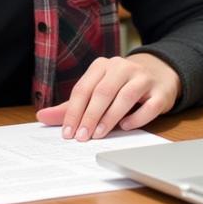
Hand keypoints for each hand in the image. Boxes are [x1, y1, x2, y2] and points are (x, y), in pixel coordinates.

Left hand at [36, 53, 179, 140]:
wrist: (159, 74)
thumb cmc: (120, 87)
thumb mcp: (95, 92)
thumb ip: (70, 106)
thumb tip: (41, 117)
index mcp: (102, 66)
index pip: (83, 89)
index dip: (73, 112)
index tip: (67, 133)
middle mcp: (122, 67)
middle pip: (102, 92)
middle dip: (90, 116)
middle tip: (82, 137)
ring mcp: (143, 78)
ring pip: (125, 97)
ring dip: (110, 118)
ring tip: (99, 135)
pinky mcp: (160, 91)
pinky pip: (149, 106)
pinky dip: (136, 118)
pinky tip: (125, 126)